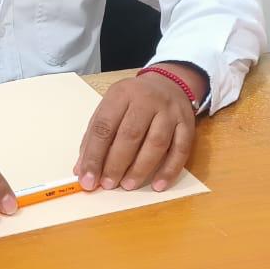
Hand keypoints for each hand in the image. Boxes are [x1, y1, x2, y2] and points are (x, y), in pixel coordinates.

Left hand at [73, 65, 200, 193]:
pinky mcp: (188, 124)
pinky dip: (169, 170)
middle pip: (130, 135)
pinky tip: (158, 185)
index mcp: (121, 94)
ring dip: (141, 168)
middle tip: (108, 185)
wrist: (169, 83)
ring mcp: (170, 111)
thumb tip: (82, 170)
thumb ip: (95, 137)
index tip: (88, 179)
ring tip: (128, 185)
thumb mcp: (110, 108)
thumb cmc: (133, 101)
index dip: (95, 155)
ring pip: (156, 143)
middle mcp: (147, 100)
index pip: (104, 126)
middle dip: (117, 164)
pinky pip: (180, 150)